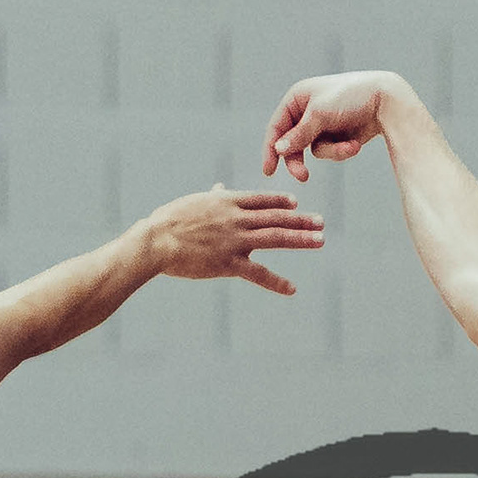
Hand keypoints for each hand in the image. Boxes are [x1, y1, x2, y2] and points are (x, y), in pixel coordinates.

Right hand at [142, 186, 323, 295]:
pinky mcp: (229, 263)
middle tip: (321, 222)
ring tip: (320, 240)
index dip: (281, 201)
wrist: (156, 240)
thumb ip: (212, 196)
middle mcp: (236, 218)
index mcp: (227, 201)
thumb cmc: (169, 221)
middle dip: (301, 219)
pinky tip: (292, 289)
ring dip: (301, 239)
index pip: (261, 199)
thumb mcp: (193, 203)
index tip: (296, 203)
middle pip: (276, 216)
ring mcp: (235, 240)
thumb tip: (221, 187)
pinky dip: (277, 282)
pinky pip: (259, 274)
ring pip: (275, 238)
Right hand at [261, 71, 405, 182]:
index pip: (276, 127)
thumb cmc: (350, 97)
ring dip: (333, 152)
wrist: (385, 101)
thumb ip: (299, 134)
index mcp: (297, 99)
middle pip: (292, 144)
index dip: (270, 149)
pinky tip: (356, 143)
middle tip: (303, 177)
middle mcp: (306, 111)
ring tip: (350, 146)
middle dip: (300, 160)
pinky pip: (331, 151)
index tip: (268, 171)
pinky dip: (342, 150)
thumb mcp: (320, 115)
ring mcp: (321, 125)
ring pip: (314, 151)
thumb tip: (279, 150)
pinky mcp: (335, 136)